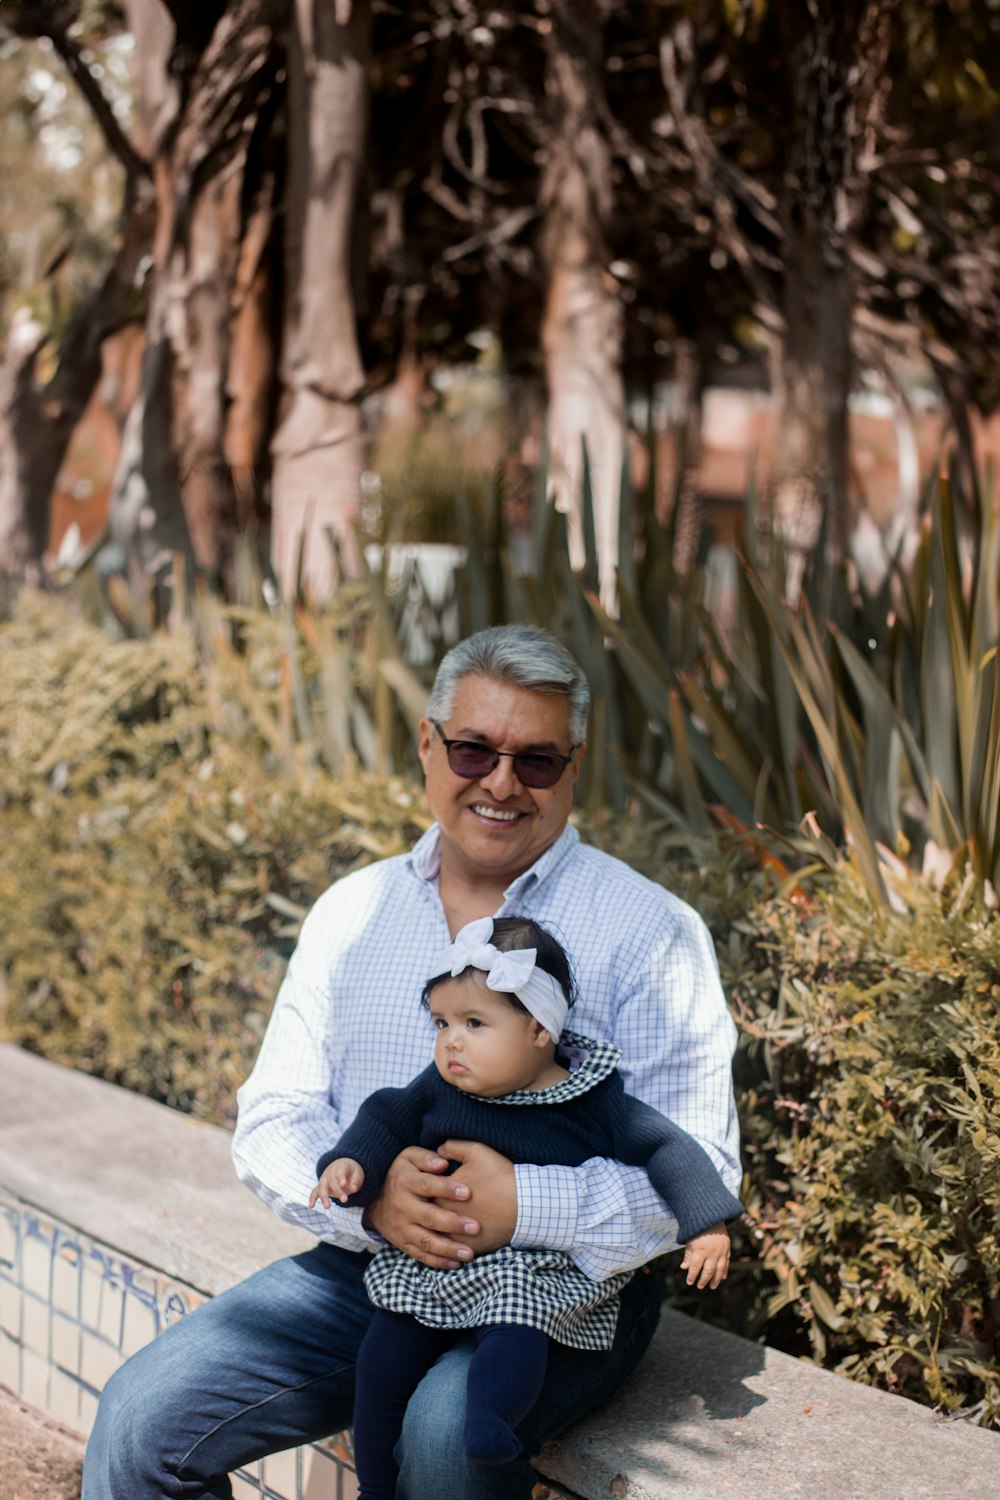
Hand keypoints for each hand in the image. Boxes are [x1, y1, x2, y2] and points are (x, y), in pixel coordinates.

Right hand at [309, 1158, 364, 1207]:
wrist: (343, 1167)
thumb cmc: (351, 1172)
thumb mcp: (358, 1174)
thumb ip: (356, 1181)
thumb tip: (354, 1189)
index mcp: (340, 1166)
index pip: (340, 1171)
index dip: (341, 1177)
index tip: (343, 1184)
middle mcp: (330, 1172)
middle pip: (331, 1181)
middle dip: (337, 1191)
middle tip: (345, 1200)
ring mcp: (324, 1179)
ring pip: (322, 1187)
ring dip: (324, 1197)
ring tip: (327, 1207)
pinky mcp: (321, 1186)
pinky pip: (315, 1192)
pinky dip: (312, 1198)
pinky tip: (311, 1206)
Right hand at [363, 1146, 481, 1269]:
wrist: (372, 1200)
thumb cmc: (400, 1174)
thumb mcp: (408, 1158)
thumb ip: (426, 1158)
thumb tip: (443, 1163)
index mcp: (405, 1183)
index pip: (427, 1186)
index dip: (447, 1189)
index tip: (468, 1192)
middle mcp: (402, 1207)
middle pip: (429, 1217)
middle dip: (453, 1224)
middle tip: (475, 1227)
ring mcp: (402, 1228)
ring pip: (425, 1241)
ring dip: (448, 1249)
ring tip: (469, 1253)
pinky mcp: (403, 1243)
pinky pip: (420, 1255)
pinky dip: (437, 1262)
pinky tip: (456, 1264)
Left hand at [434, 1140, 516, 1255]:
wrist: (525, 1204)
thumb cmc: (500, 1176)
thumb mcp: (476, 1151)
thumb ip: (452, 1147)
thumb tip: (437, 1151)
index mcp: (440, 1195)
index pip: (424, 1192)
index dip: (429, 1188)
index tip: (433, 1185)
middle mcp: (443, 1219)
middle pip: (428, 1215)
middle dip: (430, 1210)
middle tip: (431, 1206)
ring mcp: (455, 1237)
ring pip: (438, 1236)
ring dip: (438, 1232)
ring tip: (441, 1226)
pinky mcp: (468, 1249)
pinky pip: (453, 1252)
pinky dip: (452, 1248)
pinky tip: (454, 1242)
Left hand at [681, 1222, 730, 1289]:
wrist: (711, 1218)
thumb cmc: (697, 1231)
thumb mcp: (690, 1241)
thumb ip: (688, 1255)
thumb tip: (684, 1268)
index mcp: (700, 1249)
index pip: (695, 1267)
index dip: (692, 1276)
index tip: (689, 1282)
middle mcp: (711, 1252)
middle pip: (708, 1270)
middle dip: (703, 1280)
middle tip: (700, 1286)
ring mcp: (721, 1251)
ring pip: (719, 1269)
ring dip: (716, 1280)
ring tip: (712, 1287)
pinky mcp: (727, 1249)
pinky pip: (726, 1263)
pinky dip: (724, 1271)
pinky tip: (722, 1278)